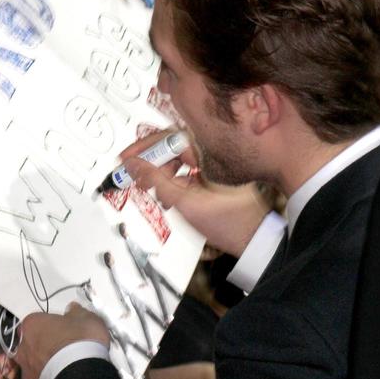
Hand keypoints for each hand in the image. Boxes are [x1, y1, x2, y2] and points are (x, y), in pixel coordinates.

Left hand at [16, 303, 109, 378]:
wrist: (80, 375)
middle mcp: (23, 345)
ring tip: (62, 366)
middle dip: (43, 344)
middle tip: (63, 347)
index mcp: (32, 323)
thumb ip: (76, 312)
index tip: (64, 330)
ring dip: (43, 362)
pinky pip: (39, 378)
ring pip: (32, 361)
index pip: (37, 321)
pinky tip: (61, 378)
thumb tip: (72, 309)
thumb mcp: (86, 318)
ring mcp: (25, 368)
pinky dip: (47, 378)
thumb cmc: (80, 339)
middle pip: (31, 341)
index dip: (51, 325)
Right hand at [122, 132, 269, 257]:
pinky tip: (169, 198)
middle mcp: (213, 152)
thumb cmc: (229, 223)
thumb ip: (155, 180)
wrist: (252, 240)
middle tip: (136, 177)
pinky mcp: (212, 174)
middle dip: (151, 164)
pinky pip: (186, 170)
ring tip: (157, 194)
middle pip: (171, 147)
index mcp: (210, 151)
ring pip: (177, 160)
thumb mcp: (184, 202)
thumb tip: (133, 164)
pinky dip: (173, 182)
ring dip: (162, 175)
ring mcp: (213, 163)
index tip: (127, 158)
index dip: (144, 147)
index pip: (169, 137)